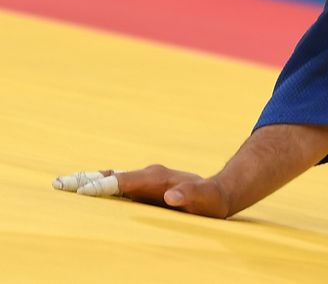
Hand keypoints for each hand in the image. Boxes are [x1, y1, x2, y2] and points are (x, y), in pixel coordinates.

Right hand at [53, 165, 230, 217]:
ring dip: (89, 182)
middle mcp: (148, 175)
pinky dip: (100, 187)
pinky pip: (119, 187)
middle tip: (60, 183)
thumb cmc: (211, 200)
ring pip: (112, 180)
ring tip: (64, 185)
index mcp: (158, 178)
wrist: (218, 192)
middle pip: (112, 177)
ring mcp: (145, 181)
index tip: (82, 191)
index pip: (125, 182)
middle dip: (87, 179)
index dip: (104, 186)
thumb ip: (190, 196)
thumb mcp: (206, 199)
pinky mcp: (144, 189)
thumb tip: (171, 196)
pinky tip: (85, 191)